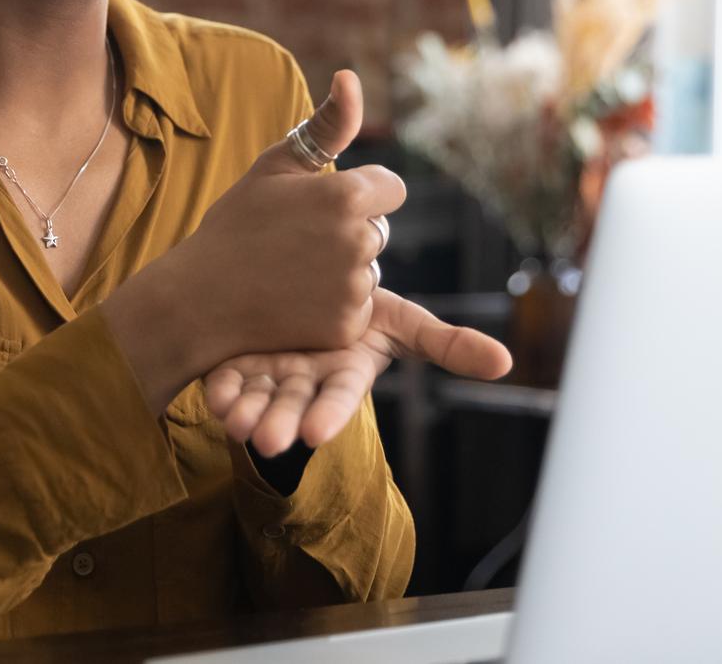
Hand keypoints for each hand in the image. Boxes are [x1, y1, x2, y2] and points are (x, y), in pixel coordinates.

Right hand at [156, 69, 403, 358]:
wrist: (199, 298)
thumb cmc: (236, 223)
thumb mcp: (277, 165)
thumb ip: (327, 124)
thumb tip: (351, 77)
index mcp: (347, 195)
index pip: (392, 188)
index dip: (362, 193)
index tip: (323, 204)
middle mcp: (359, 241)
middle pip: (380, 229)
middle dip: (350, 231)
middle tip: (296, 240)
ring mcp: (354, 287)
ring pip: (369, 269)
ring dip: (343, 269)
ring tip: (292, 270)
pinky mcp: (347, 326)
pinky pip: (358, 307)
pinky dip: (334, 306)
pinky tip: (295, 299)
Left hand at [203, 289, 513, 455]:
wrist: (306, 280)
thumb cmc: (360, 307)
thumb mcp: (402, 321)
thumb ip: (448, 344)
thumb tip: (506, 362)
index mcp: (346, 369)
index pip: (341, 397)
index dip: (329, 414)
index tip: (315, 436)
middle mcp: (308, 378)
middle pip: (295, 406)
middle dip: (281, 424)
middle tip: (267, 440)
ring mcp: (272, 373)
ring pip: (259, 400)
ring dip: (248, 414)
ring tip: (236, 423)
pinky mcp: (239, 362)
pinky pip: (227, 380)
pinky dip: (222, 389)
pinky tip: (215, 395)